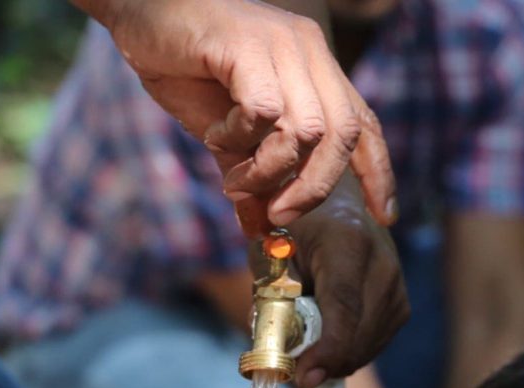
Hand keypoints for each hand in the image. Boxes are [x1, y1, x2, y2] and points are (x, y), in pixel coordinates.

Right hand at [79, 0, 395, 227]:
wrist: (138, 15)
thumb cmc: (184, 68)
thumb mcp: (227, 136)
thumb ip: (251, 177)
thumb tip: (260, 230)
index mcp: (317, 69)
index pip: (364, 124)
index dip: (379, 172)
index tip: (384, 215)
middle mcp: (308, 52)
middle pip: (342, 134)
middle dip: (314, 187)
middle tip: (279, 214)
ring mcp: (282, 45)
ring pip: (305, 129)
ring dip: (267, 169)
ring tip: (233, 177)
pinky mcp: (249, 45)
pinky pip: (264, 111)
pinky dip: (240, 138)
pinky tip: (215, 135)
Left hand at [258, 177, 408, 387]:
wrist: (336, 204)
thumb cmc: (297, 227)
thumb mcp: (271, 250)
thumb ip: (270, 294)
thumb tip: (271, 345)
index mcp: (347, 242)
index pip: (344, 306)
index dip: (327, 348)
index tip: (304, 376)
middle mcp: (382, 263)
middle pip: (360, 332)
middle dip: (327, 362)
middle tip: (296, 373)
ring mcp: (397, 284)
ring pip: (370, 343)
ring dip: (339, 360)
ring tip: (309, 356)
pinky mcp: (401, 302)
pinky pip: (377, 342)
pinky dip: (352, 352)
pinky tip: (330, 347)